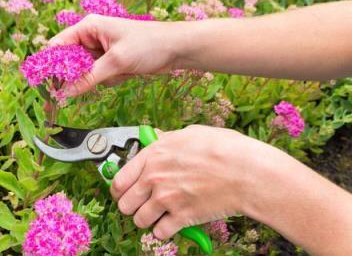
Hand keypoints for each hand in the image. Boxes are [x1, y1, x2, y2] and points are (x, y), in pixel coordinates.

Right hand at [49, 14, 189, 96]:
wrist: (177, 50)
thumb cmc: (148, 45)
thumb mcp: (116, 62)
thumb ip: (88, 78)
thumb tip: (65, 93)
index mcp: (89, 27)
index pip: (59, 45)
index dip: (51, 64)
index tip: (49, 85)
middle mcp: (92, 37)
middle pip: (70, 61)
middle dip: (77, 76)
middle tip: (83, 87)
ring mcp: (101, 51)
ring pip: (85, 72)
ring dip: (99, 78)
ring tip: (120, 71)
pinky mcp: (111, 62)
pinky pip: (99, 77)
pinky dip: (110, 79)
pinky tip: (126, 73)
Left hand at [110, 125, 277, 238]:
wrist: (248, 173)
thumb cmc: (224, 149)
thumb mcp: (190, 134)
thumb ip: (167, 139)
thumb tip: (155, 137)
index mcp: (153, 155)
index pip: (119, 180)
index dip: (118, 189)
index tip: (123, 192)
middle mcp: (154, 178)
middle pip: (124, 204)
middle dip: (131, 206)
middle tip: (142, 205)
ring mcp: (166, 199)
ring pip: (139, 220)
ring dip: (147, 219)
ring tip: (159, 214)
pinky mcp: (181, 217)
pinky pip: (159, 232)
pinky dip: (164, 231)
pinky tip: (173, 223)